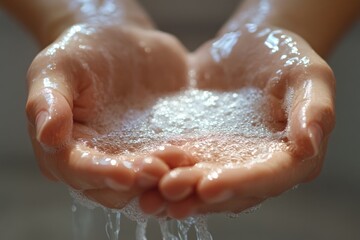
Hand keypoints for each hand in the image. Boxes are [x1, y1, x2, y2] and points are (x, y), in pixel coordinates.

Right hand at [26, 23, 191, 207]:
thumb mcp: (57, 67)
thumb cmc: (82, 52)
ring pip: (145, 181)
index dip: (101, 175)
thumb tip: (47, 135)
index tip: (127, 174)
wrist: (122, 42)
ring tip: (184, 162)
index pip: (78, 170)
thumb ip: (48, 100)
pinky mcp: (156, 148)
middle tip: (163, 170)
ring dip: (164, 178)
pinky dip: (182, 166)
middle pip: (115, 185)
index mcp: (64, 149)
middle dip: (139, 181)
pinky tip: (196, 158)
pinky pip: (170, 163)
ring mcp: (129, 157)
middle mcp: (97, 161)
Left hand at [139, 24, 334, 218]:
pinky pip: (183, 163)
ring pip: (202, 182)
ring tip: (149, 193)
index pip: (269, 176)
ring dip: (177, 190)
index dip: (240, 183)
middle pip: (230, 189)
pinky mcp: (202, 150)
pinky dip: (165, 170)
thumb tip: (310, 143)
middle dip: (198, 192)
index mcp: (290, 156)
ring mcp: (226, 161)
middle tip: (169, 191)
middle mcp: (257, 167)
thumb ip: (314, 108)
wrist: (245, 48)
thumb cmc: (282, 57)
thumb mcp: (308, 74)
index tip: (209, 185)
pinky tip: (144, 171)